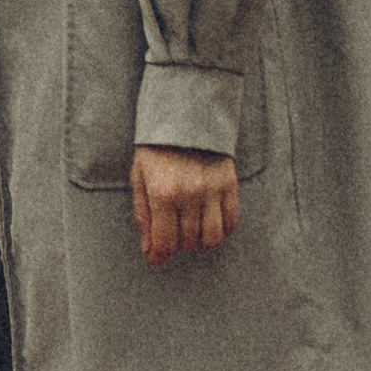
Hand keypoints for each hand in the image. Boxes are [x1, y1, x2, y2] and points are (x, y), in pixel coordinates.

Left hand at [131, 143, 239, 265]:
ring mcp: (213, 189)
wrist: (186, 114)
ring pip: (212, 238)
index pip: (165, 242)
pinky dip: (221, 231)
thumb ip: (143, 216)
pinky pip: (231, 222)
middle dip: (177, 246)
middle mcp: (190, 193)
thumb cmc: (156, 147)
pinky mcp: (230, 184)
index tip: (157, 257)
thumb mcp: (139, 177)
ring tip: (190, 233)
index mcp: (163, 192)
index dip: (159, 256)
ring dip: (199, 243)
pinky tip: (208, 224)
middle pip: (188, 242)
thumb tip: (151, 251)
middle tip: (172, 237)